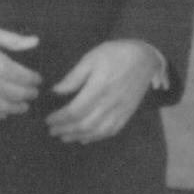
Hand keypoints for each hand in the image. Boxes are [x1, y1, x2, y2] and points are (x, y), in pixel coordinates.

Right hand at [0, 21, 42, 121]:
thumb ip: (13, 40)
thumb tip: (36, 42)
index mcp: (0, 66)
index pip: (24, 78)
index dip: (34, 80)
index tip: (38, 80)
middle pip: (17, 95)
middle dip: (28, 95)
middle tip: (33, 94)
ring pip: (4, 108)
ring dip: (16, 108)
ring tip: (22, 107)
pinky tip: (2, 114)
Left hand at [45, 38, 165, 143]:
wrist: (144, 57)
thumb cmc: (115, 54)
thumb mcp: (91, 58)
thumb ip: (73, 77)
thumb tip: (56, 91)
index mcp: (99, 87)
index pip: (75, 110)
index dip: (60, 118)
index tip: (48, 119)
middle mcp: (110, 102)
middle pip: (85, 124)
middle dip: (66, 130)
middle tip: (52, 131)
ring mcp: (120, 110)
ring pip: (97, 131)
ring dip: (79, 136)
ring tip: (65, 137)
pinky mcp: (127, 114)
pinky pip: (111, 131)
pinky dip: (96, 138)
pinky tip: (85, 139)